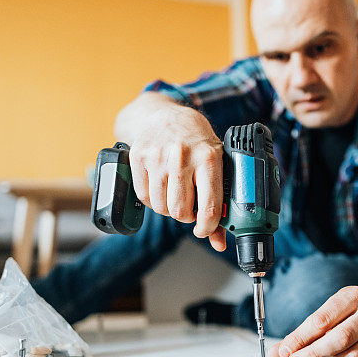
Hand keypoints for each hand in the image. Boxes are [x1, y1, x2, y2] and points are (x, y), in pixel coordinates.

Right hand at [128, 102, 226, 250]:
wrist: (165, 115)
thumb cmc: (196, 141)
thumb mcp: (215, 165)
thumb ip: (218, 204)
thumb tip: (219, 242)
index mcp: (209, 158)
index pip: (209, 207)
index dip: (207, 228)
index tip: (204, 229)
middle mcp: (183, 156)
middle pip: (180, 211)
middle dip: (186, 217)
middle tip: (189, 208)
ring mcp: (158, 156)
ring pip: (161, 207)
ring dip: (169, 209)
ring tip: (175, 195)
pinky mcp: (138, 157)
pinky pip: (144, 197)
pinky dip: (153, 200)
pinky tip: (161, 189)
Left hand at [267, 286, 357, 356]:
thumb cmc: (351, 317)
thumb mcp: (329, 315)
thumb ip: (304, 333)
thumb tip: (278, 352)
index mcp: (352, 296)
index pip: (322, 319)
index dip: (301, 337)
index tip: (285, 350)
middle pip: (339, 336)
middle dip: (313, 353)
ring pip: (353, 354)